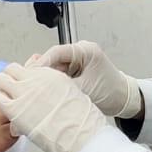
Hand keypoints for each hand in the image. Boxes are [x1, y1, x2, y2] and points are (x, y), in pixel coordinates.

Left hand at [0, 63, 107, 151]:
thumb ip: (56, 92)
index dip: (22, 73)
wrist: (81, 134)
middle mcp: (36, 80)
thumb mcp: (72, 96)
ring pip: (1, 79)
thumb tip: (47, 97)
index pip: (30, 68)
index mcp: (52, 75)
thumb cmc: (81, 121)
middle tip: (1, 79)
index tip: (19, 78)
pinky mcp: (14, 109)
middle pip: (13, 70)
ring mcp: (23, 93)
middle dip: (6, 74)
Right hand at [28, 41, 142, 118]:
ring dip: (45, 79)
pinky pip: (59, 74)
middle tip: (27, 83)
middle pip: (53, 59)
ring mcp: (78, 61)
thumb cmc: (111, 92)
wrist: (125, 101)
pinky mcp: (76, 71)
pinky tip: (43, 91)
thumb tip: (41, 88)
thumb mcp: (85, 90)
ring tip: (33, 89)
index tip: (30, 74)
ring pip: (54, 68)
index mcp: (86, 51)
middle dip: (40, 72)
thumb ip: (62, 87)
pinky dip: (52, 83)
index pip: (56, 52)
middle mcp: (80, 53)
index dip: (41, 63)